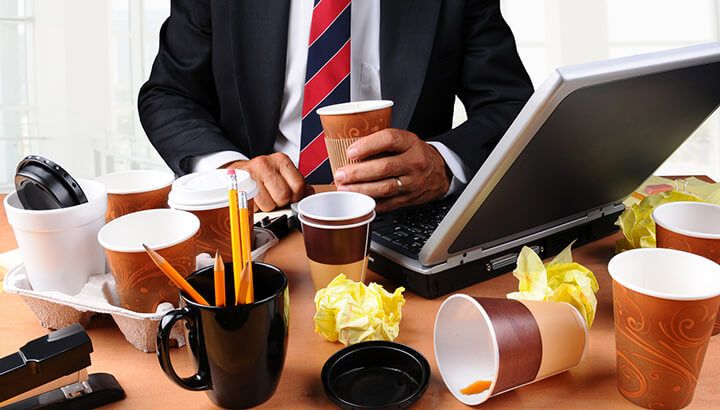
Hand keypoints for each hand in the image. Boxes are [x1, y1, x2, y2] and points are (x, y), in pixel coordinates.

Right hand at [224, 153, 313, 210]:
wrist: (239, 172)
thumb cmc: (264, 175)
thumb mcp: (283, 174)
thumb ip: (298, 184)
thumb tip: (309, 196)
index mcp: (281, 160)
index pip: (298, 185)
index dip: (297, 197)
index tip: (291, 198)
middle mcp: (265, 164)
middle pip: (283, 196)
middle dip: (281, 203)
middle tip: (276, 199)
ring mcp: (250, 174)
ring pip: (269, 205)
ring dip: (268, 207)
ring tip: (264, 199)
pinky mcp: (239, 186)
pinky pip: (254, 207)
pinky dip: (256, 209)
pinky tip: (256, 200)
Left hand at [334, 129, 450, 212]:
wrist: (440, 173)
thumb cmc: (415, 155)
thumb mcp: (404, 141)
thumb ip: (382, 143)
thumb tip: (348, 148)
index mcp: (410, 143)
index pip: (389, 140)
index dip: (368, 145)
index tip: (350, 151)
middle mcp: (413, 163)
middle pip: (384, 167)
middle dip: (358, 172)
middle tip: (341, 174)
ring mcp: (412, 183)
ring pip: (384, 188)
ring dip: (360, 190)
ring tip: (344, 188)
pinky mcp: (408, 200)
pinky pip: (386, 204)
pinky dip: (369, 203)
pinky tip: (357, 200)